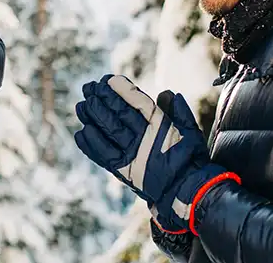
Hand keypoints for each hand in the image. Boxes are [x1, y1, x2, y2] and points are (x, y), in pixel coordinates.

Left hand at [74, 75, 233, 232]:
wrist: (187, 193)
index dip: (121, 89)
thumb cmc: (190, 160)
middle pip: (118, 114)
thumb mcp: (191, 133)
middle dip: (101, 98)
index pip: (138, 102)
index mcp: (161, 127)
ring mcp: (132, 156)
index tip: (109, 79)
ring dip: (92, 116)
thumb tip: (167, 93)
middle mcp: (144, 140)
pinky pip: (102, 155)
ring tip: (81, 105)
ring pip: (107, 131)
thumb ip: (180, 112)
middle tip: (89, 87)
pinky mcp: (123, 171)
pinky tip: (82, 131)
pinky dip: (90, 144)